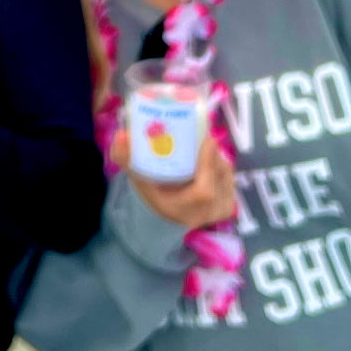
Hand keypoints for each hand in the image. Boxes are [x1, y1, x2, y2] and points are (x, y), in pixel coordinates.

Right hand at [111, 129, 235, 230]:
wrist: (165, 215)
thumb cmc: (151, 195)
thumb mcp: (136, 178)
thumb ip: (124, 158)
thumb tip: (121, 135)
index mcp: (185, 211)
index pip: (204, 191)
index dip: (208, 163)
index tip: (206, 139)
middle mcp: (207, 213)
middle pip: (218, 176)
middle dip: (211, 153)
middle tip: (200, 135)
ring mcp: (221, 210)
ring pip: (226, 174)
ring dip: (216, 156)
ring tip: (203, 144)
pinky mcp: (228, 205)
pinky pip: (229, 177)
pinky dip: (220, 164)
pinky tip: (209, 157)